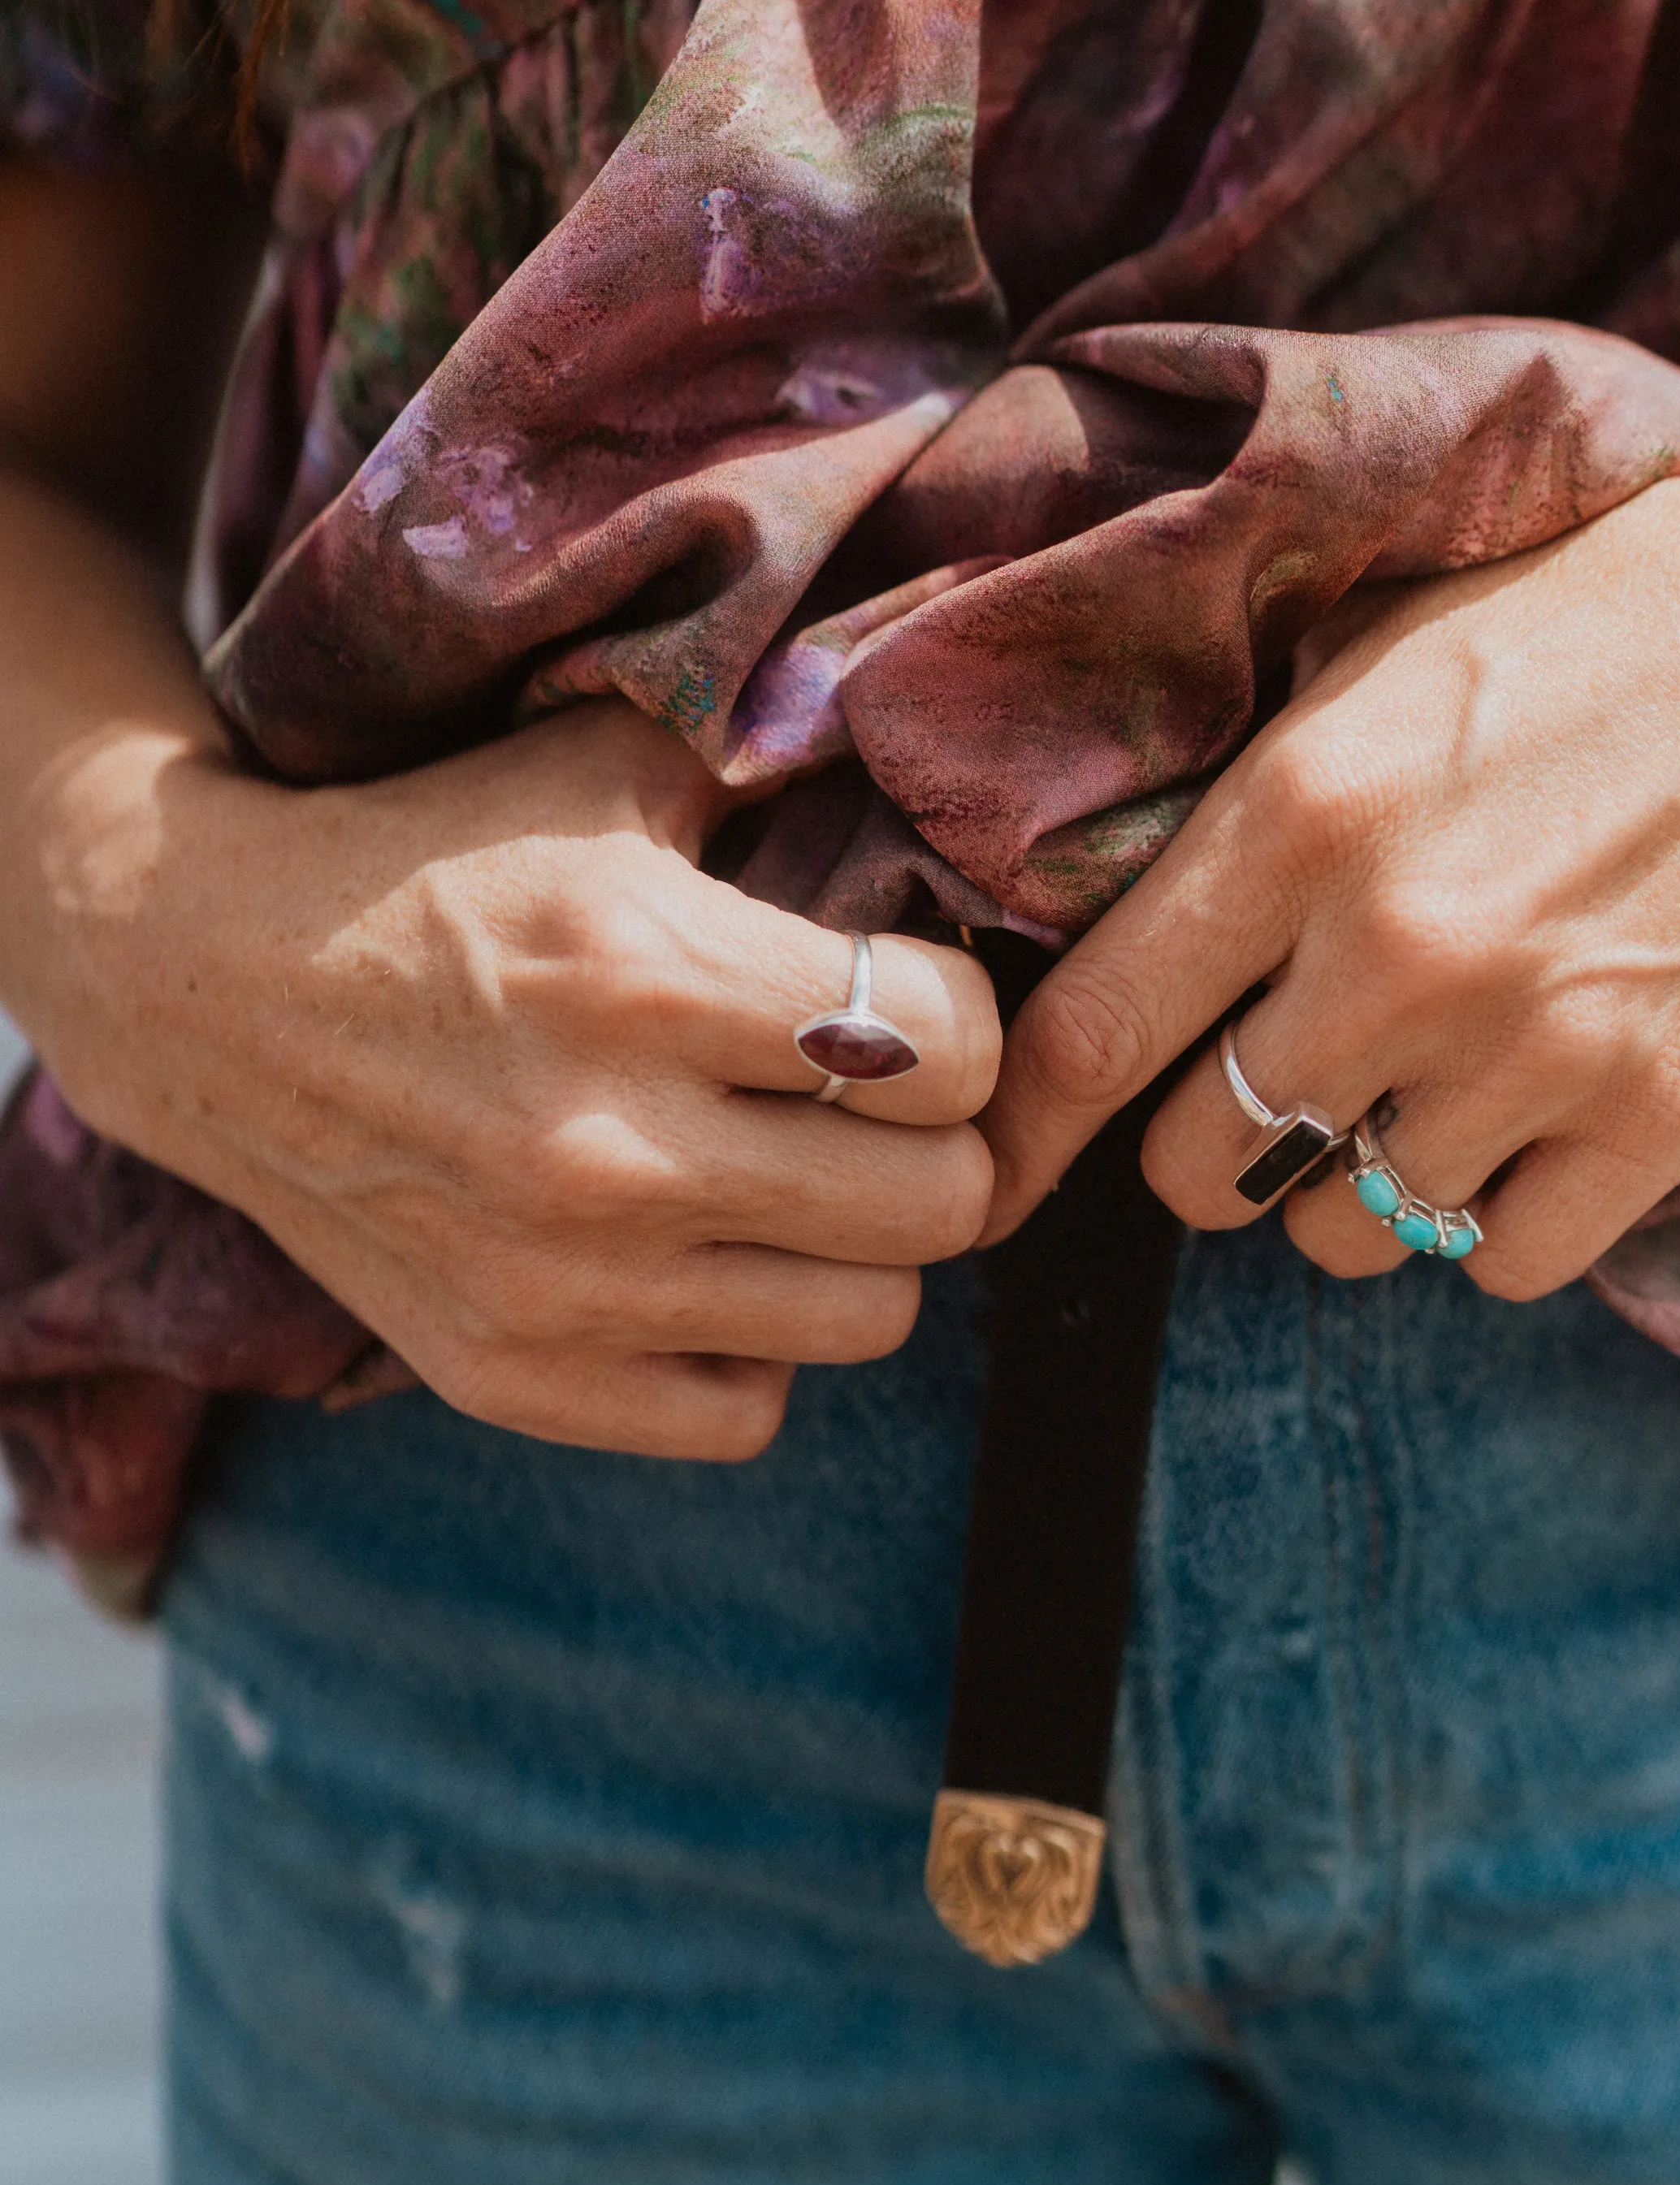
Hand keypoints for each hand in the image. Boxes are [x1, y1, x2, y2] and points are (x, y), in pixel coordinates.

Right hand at [37, 699, 999, 1456]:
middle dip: (935, 1138)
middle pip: (940, 1203)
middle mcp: (609, 1147)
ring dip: (860, 1246)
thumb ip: (779, 778)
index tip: (913, 996)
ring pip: (871, 1319)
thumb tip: (952, 812)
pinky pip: (748, 1414)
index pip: (952, 1052)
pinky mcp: (510, 1376)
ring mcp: (559, 1284)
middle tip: (881, 1100)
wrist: (211, 990)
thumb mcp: (608, 770)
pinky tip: (712, 1258)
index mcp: (647, 975)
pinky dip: (755, 1344)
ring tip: (801, 1177)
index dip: (963, 1017)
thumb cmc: (440, 860)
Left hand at [982, 357, 1679, 1292]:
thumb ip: (1240, 821)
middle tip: (1263, 1097)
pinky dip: (1492, 1222)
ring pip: (1350, 1235)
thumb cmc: (1587, 628)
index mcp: (1299, 815)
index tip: (987, 1178)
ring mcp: (1533, 1049)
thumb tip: (1109, 955)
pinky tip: (1520, 1127)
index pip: (1094, 1035)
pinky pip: (1501, 1265)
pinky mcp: (1660, 1116)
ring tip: (1418, 1090)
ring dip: (1356, 1187)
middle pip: (1204, 1169)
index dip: (1016, 1135)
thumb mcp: (1371, 668)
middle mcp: (1397, 950)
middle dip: (1208, 1152)